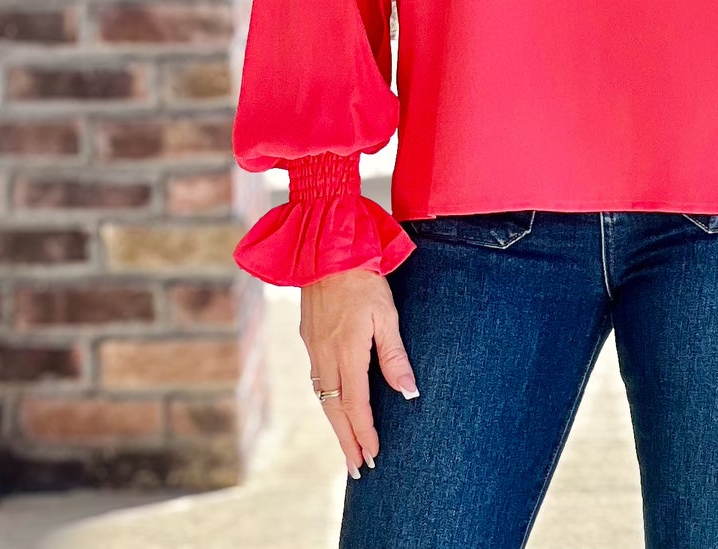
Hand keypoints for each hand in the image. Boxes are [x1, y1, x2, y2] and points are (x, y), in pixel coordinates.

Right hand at [301, 265, 419, 477]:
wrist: (327, 249)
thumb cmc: (363, 278)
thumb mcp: (386, 314)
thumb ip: (394, 355)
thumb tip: (409, 392)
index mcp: (347, 352)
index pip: (356, 405)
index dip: (364, 433)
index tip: (372, 456)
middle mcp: (325, 355)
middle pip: (334, 410)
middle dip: (346, 441)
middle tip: (356, 469)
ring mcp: (313, 347)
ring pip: (322, 396)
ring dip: (335, 424)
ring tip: (347, 445)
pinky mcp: (308, 336)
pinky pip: (316, 379)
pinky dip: (325, 400)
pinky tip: (333, 405)